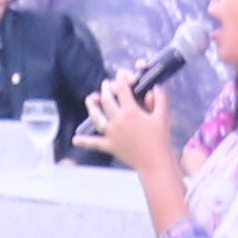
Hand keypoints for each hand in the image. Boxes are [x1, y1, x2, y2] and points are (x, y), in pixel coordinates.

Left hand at [83, 73, 181, 203]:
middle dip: (106, 88)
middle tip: (106, 84)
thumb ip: (159, 99)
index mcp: (131, 111)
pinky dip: (85, 141)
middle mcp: (118, 120)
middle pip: (107, 99)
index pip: (122, 88)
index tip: (122, 75)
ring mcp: (111, 133)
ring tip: (90, 99)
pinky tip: (75, 140)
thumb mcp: (162, 117)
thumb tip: (155, 87)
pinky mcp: (110, 146)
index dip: (121, 78)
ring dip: (92, 106)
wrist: (154, 163)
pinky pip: (95, 143)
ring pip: (96, 116)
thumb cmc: (160, 140)